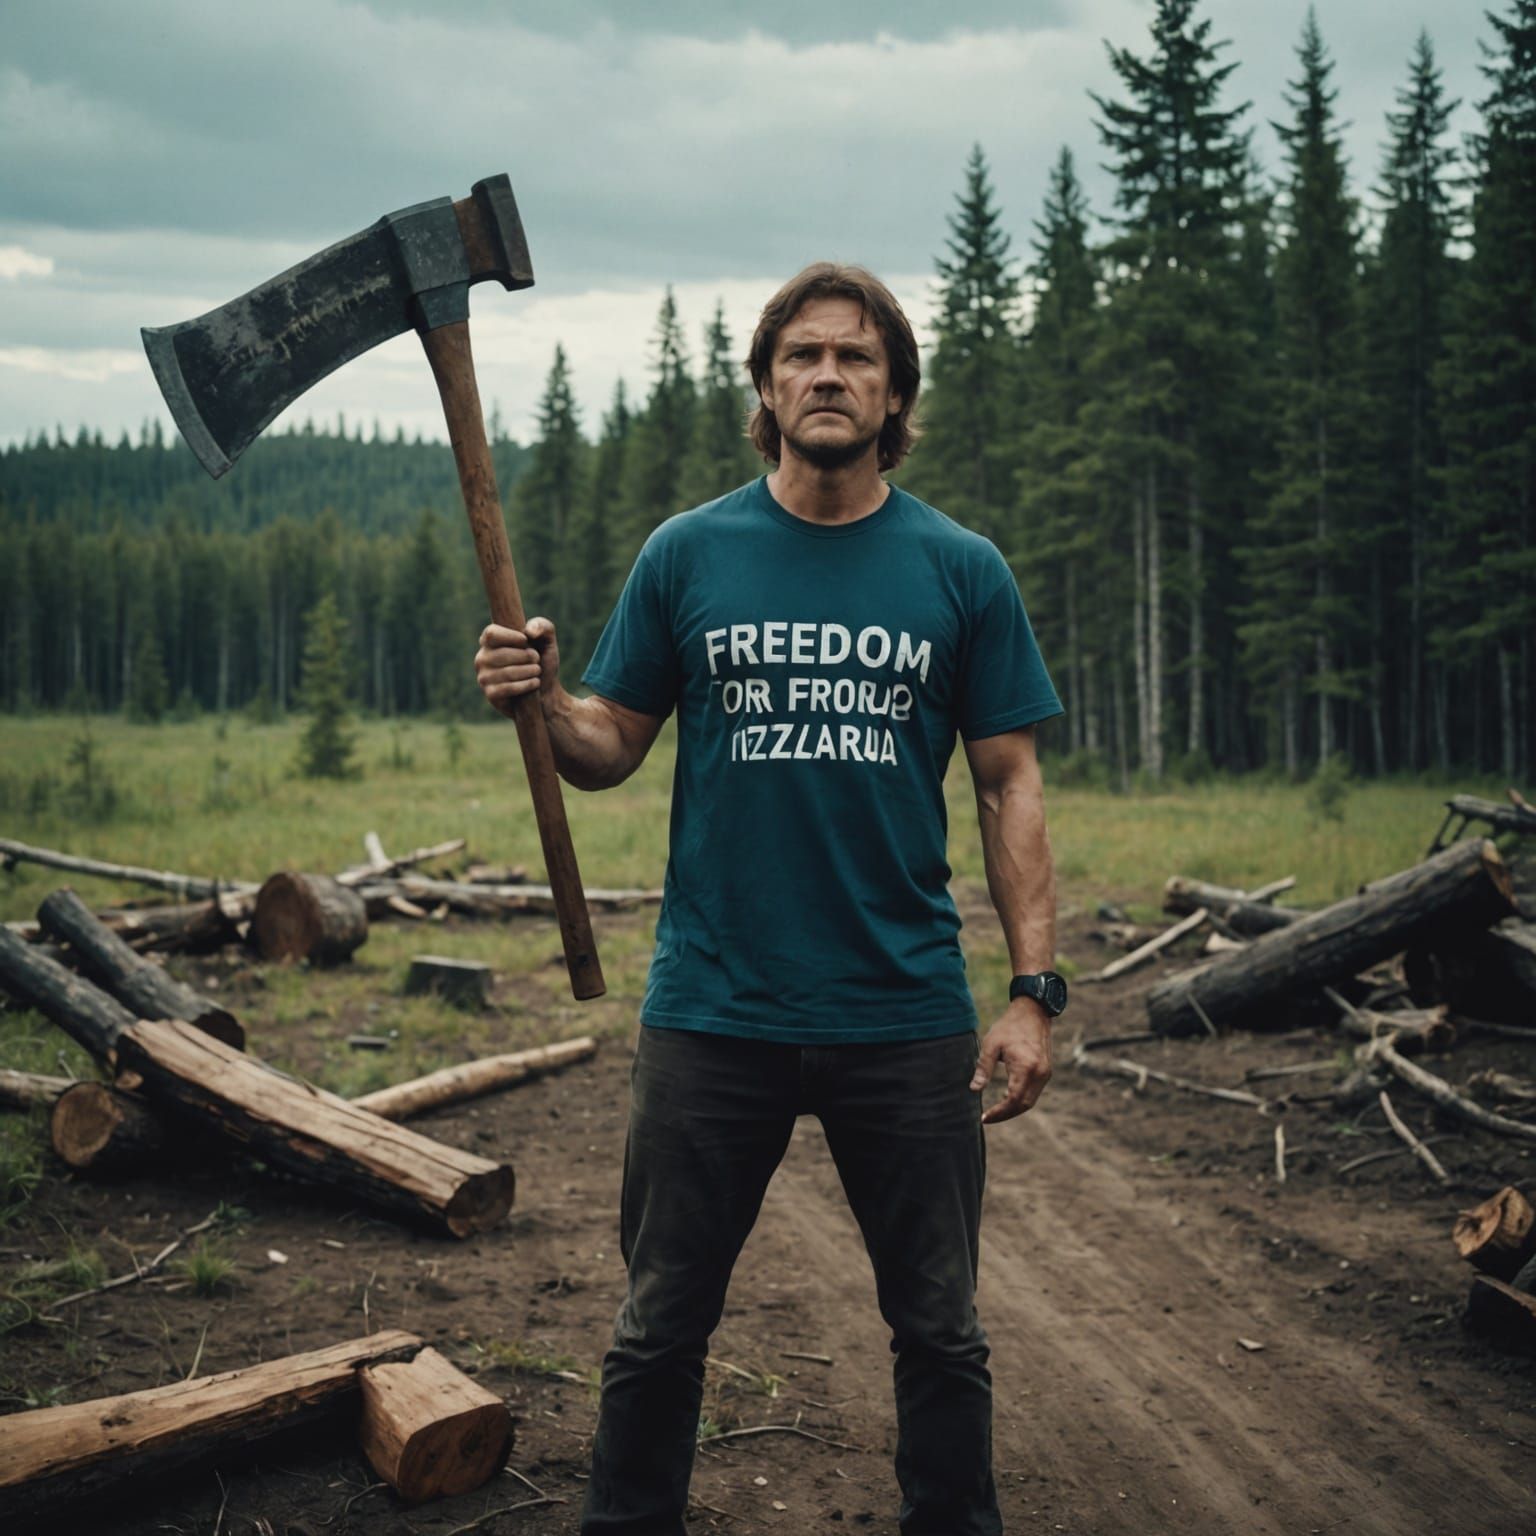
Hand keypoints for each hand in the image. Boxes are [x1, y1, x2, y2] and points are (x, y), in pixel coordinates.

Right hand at [475, 618, 560, 719]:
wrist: (547, 691)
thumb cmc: (542, 661)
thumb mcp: (547, 640)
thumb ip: (542, 626)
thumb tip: (529, 632)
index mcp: (489, 641)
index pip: (491, 633)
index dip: (511, 637)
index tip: (526, 641)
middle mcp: (482, 658)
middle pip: (503, 654)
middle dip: (528, 656)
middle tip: (537, 660)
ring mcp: (484, 677)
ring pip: (507, 672)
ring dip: (530, 671)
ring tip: (537, 671)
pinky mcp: (491, 694)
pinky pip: (507, 688)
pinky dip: (526, 685)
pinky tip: (535, 683)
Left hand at [970, 999, 1051, 1123]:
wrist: (1033, 1011)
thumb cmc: (1010, 1026)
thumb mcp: (991, 1044)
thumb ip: (983, 1068)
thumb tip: (974, 1089)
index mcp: (1026, 1067)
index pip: (1013, 1100)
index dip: (999, 1112)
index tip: (984, 1117)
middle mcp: (1040, 1073)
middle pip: (1024, 1105)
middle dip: (1006, 1114)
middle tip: (988, 1118)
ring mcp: (1046, 1073)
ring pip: (1030, 1101)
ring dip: (1014, 1109)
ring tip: (996, 1111)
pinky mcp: (1046, 1071)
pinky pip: (1034, 1092)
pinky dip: (1021, 1100)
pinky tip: (1007, 1099)